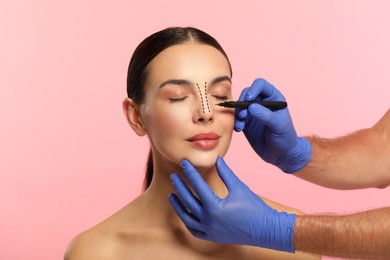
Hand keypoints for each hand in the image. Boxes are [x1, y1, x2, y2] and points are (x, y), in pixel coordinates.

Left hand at [168, 157, 295, 251]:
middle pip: (187, 201)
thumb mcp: (239, 187)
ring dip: (178, 206)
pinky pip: (194, 231)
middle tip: (173, 176)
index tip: (184, 163)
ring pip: (186, 218)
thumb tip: (217, 160)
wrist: (266, 230)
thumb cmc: (255, 208)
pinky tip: (185, 214)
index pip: (197, 185)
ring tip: (172, 196)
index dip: (189, 172)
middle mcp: (208, 220)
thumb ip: (226, 173)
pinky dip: (187, 222)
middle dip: (179, 187)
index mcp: (214, 206)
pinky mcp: (213, 236)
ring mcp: (209, 230)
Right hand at [235, 78, 311, 172]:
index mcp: (273, 98)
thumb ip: (265, 115)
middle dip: (242, 102)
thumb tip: (251, 106)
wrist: (282, 155)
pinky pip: (237, 118)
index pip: (261, 85)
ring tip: (240, 125)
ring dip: (237, 113)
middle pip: (246, 94)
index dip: (253, 89)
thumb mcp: (279, 125)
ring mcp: (253, 113)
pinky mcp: (246, 123)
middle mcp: (262, 102)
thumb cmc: (286, 137)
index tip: (249, 100)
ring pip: (239, 106)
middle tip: (243, 115)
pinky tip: (239, 129)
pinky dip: (235, 122)